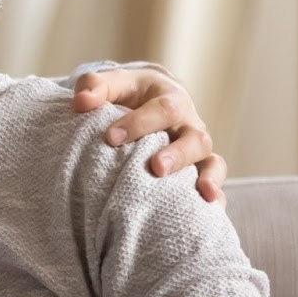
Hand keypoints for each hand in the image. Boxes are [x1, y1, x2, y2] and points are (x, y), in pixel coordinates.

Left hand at [72, 68, 226, 204]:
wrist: (150, 101)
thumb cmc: (129, 93)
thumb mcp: (115, 83)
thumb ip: (95, 87)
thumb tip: (80, 102)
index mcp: (171, 99)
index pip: (162, 109)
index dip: (139, 123)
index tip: (111, 137)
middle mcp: (189, 125)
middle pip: (195, 137)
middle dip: (177, 154)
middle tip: (156, 168)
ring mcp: (197, 150)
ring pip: (212, 161)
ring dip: (208, 177)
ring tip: (202, 194)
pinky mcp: (199, 170)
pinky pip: (213, 184)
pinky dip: (217, 198)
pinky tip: (210, 213)